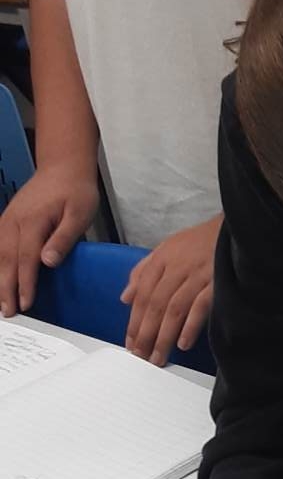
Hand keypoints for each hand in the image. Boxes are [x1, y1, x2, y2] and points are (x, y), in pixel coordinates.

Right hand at [0, 161, 97, 317]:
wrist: (63, 166)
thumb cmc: (76, 190)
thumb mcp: (79, 213)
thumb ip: (64, 238)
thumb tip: (47, 262)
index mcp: (33, 222)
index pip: (26, 260)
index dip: (24, 284)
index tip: (25, 304)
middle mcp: (14, 222)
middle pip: (6, 260)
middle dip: (6, 288)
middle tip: (8, 312)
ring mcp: (7, 219)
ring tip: (0, 301)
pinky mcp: (7, 219)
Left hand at [120, 214, 220, 364]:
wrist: (236, 228)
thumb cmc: (201, 241)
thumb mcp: (168, 249)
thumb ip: (144, 272)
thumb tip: (125, 298)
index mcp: (162, 259)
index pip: (143, 294)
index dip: (135, 321)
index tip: (130, 343)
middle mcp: (177, 267)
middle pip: (156, 305)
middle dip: (146, 333)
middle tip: (141, 356)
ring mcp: (198, 275)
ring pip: (174, 309)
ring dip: (164, 335)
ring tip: (158, 357)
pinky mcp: (218, 282)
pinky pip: (201, 306)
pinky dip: (191, 325)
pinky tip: (183, 343)